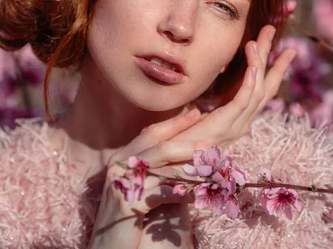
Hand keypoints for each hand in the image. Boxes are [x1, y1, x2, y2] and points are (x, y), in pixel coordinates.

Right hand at [89, 110, 206, 248]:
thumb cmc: (131, 219)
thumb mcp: (143, 188)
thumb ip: (158, 168)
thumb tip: (188, 149)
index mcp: (122, 157)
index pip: (151, 133)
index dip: (174, 124)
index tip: (196, 113)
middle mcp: (118, 165)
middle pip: (159, 147)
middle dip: (189, 146)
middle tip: (211, 147)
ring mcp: (121, 182)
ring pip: (164, 169)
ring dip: (193, 171)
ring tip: (213, 172)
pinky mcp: (127, 201)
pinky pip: (163, 192)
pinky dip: (184, 193)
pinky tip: (199, 195)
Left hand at [172, 24, 295, 147]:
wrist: (164, 165)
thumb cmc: (174, 145)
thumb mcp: (189, 122)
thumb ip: (197, 113)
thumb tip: (199, 105)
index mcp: (236, 121)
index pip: (260, 91)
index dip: (271, 69)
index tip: (282, 49)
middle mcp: (241, 123)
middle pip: (265, 87)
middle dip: (273, 60)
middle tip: (279, 35)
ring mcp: (235, 126)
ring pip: (257, 90)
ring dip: (261, 62)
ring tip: (261, 38)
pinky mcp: (224, 127)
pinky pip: (243, 101)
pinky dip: (251, 82)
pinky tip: (254, 65)